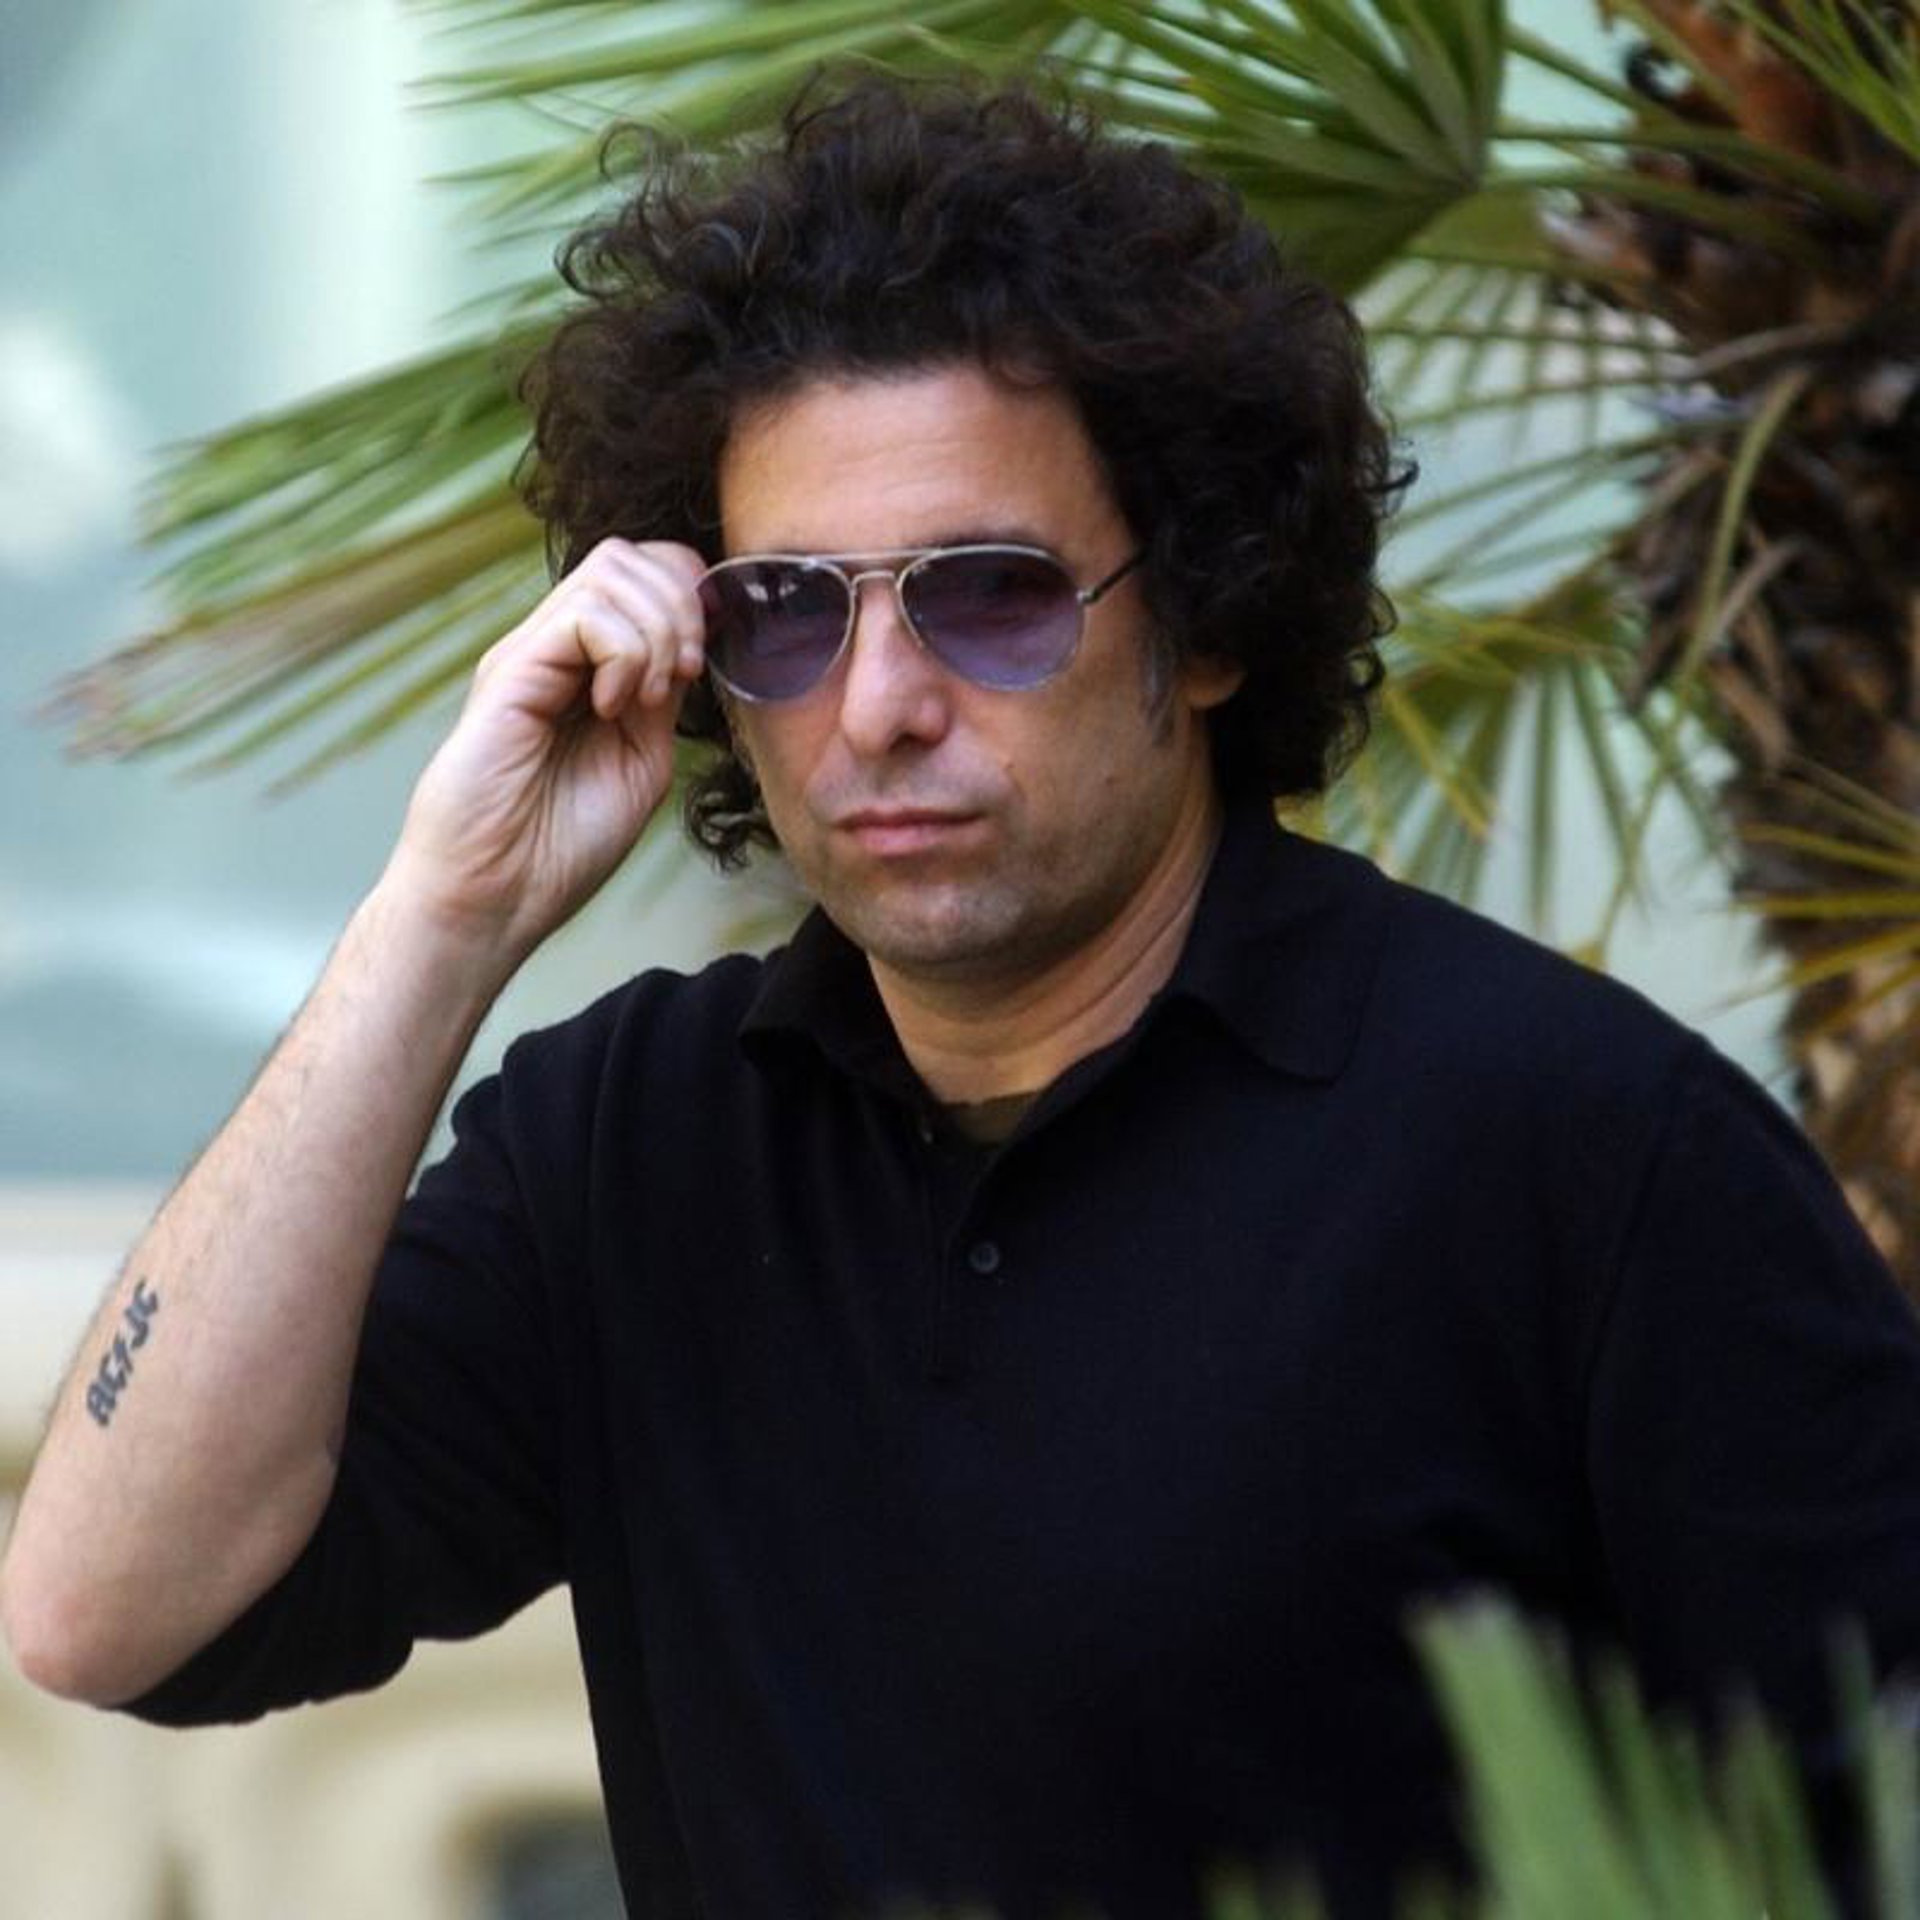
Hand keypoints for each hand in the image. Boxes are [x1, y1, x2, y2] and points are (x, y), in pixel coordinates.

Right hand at [386, 537, 709, 965]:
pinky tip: (608, 708)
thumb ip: (664, 699)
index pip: (645, 574)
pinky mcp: (510, 673)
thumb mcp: (642, 762)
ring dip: (656, 632)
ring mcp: (530, 655)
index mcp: (588, 667)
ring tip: (646, 699)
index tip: (700, 664)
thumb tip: (690, 641)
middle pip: (632, 556)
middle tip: (682, 679)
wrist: (496, 897)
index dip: (690, 597)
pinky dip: (622, 655)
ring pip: (611, 571)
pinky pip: (584, 615)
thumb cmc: (558, 846)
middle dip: (682, 607)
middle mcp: (555, 649)